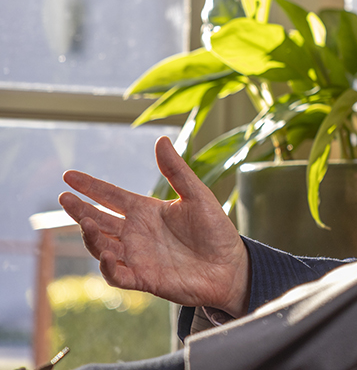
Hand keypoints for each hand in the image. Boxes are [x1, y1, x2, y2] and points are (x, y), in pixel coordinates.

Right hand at [58, 136, 250, 315]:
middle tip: (64, 198)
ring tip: (86, 222)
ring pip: (102, 246)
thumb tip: (161, 140)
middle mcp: (136, 233)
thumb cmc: (215, 230)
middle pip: (99, 220)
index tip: (68, 176)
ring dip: (91, 236)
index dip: (90, 187)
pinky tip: (105, 254)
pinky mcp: (144, 278)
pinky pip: (117, 274)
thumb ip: (177, 171)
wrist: (230, 266)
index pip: (111, 196)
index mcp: (147, 211)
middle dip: (80, 210)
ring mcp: (137, 256)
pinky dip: (107, 266)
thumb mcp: (197, 195)